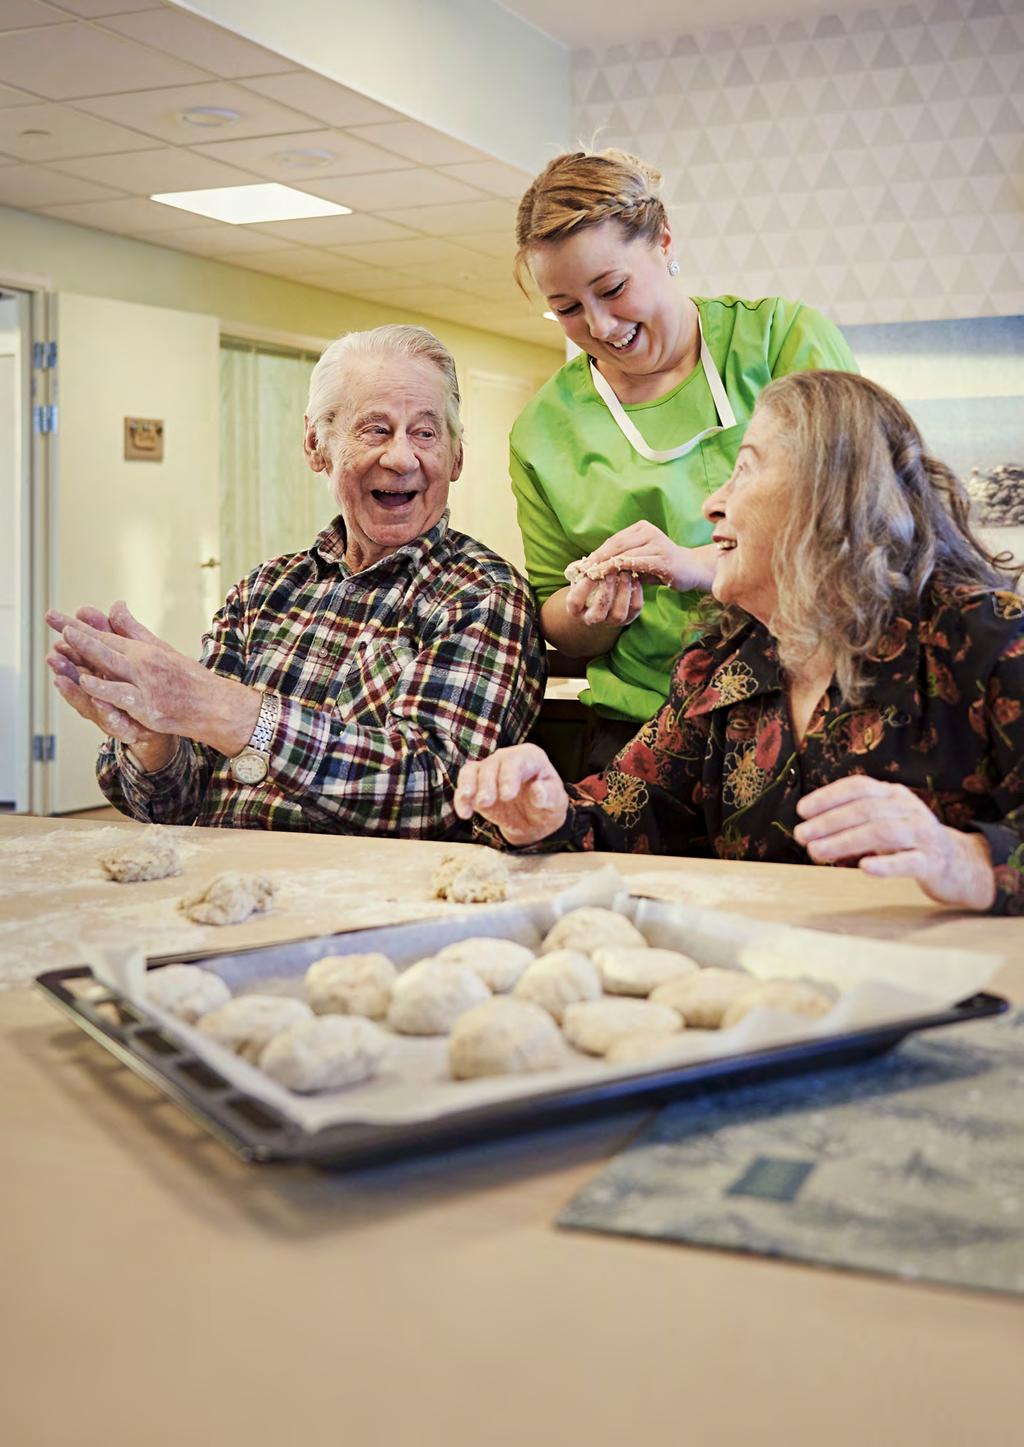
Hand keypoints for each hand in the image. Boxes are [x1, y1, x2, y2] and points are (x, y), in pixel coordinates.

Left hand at [47, 601, 258, 757]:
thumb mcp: (162, 651)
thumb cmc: (190, 681)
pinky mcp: (150, 709)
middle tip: (53, 619)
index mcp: (145, 651)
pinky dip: (104, 688)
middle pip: (105, 646)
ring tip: (66, 642)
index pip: (106, 635)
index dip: (79, 626)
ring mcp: (147, 686)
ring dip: (88, 654)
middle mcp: (145, 664)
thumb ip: (134, 632)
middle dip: (77, 633)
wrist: (217, 708)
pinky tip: (86, 681)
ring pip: (113, 667)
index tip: (56, 617)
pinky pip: (123, 696)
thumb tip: (116, 606)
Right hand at [455, 745, 568, 845]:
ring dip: (469, 786)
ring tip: (469, 800)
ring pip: (473, 771)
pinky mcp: (477, 785)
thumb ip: (549, 795)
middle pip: (492, 765)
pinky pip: (464, 786)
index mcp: (530, 757)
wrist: (534, 819)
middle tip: (486, 803)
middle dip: (487, 784)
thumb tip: (538, 790)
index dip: (509, 776)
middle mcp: (507, 759)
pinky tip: (464, 812)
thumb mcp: (555, 802)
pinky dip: (461, 798)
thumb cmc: (547, 804)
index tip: (507, 795)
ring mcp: (490, 770)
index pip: (516, 760)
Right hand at [564, 570, 643, 628]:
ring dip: (622, 592)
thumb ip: (582, 570)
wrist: (599, 596)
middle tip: (611, 572)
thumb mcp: (581, 575)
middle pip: (598, 614)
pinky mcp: (627, 618)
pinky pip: (634, 608)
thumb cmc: (587, 582)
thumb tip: (588, 562)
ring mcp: (610, 622)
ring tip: (625, 573)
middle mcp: (591, 620)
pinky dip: (636, 593)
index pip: (576, 602)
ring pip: (618, 614)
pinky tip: (634, 578)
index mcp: (575, 610)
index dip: (583, 587)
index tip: (592, 571)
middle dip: (605, 591)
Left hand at [574, 522, 713, 591]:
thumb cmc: (661, 567)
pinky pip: (637, 563)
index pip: (614, 540)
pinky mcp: (663, 558)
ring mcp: (658, 544)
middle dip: (598, 558)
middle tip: (583, 571)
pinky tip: (611, 578)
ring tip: (593, 576)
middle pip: (617, 544)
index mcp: (642, 528)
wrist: (691, 570)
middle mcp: (650, 532)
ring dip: (607, 565)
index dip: (597, 552)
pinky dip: (621, 570)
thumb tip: (594, 567)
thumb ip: (621, 560)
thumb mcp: (639, 559)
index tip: (583, 565)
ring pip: (625, 553)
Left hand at [794, 776, 995, 910]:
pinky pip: (908, 861)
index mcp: (893, 795)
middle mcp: (908, 809)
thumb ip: (855, 818)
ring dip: (844, 841)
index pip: (859, 787)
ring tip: (816, 852)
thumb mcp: (884, 820)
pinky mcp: (932, 862)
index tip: (802, 810)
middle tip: (801, 836)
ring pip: (881, 833)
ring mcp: (922, 834)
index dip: (828, 796)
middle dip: (828, 821)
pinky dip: (885, 864)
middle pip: (865, 810)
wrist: (958, 864)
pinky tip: (864, 868)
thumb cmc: (908, 841)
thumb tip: (809, 826)